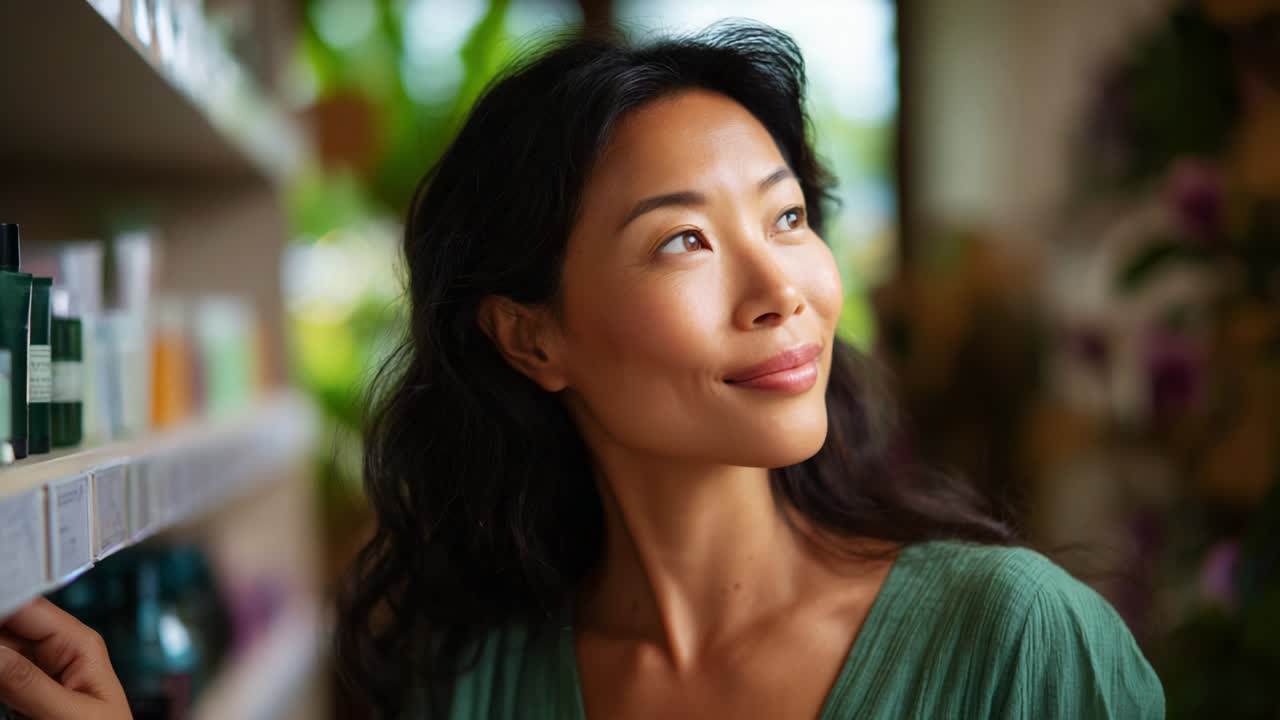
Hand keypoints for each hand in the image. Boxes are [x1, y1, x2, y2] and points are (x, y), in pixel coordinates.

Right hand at [0, 598, 130, 718]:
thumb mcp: (70, 714)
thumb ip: (28, 684)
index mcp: (81, 643)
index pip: (31, 608)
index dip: (3, 600)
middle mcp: (57, 651)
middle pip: (9, 627)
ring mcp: (37, 672)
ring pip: (1, 652)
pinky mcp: (22, 694)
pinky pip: (1, 676)